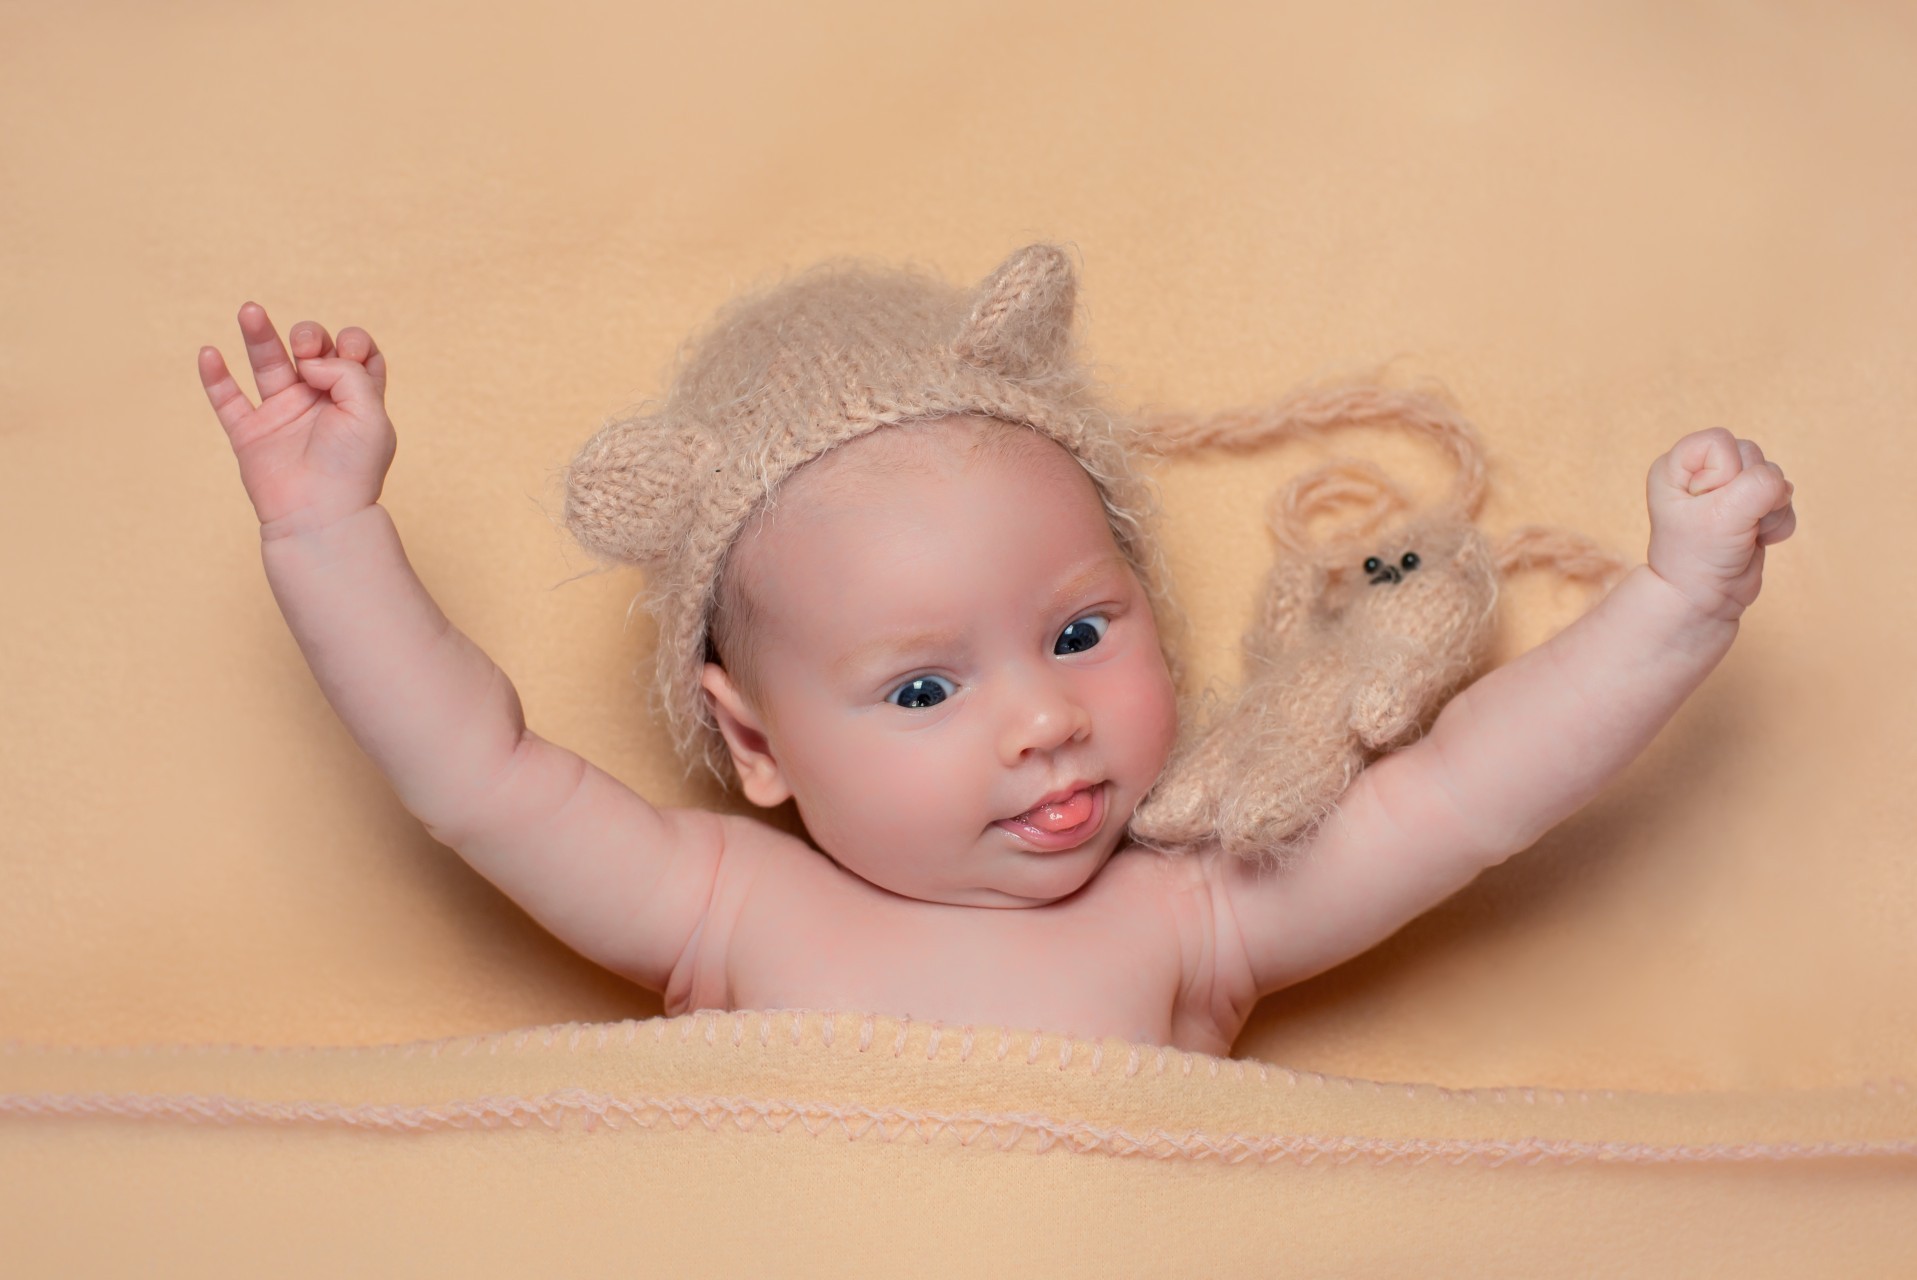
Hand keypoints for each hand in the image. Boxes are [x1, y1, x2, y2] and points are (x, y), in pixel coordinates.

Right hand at [198, 302, 395, 539]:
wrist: (320, 515)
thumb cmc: (353, 468)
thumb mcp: (371, 412)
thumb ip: (347, 372)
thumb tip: (310, 360)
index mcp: (356, 399)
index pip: (356, 353)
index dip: (354, 341)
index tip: (349, 351)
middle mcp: (320, 403)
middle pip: (311, 350)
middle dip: (309, 335)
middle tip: (308, 350)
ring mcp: (283, 417)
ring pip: (267, 364)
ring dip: (258, 335)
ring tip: (250, 310)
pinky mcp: (251, 435)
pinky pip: (228, 400)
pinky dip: (216, 377)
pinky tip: (210, 353)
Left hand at [1646, 427, 1796, 621]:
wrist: (1704, 601)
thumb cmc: (1696, 558)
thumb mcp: (1722, 517)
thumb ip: (1758, 487)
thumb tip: (1782, 483)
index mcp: (1676, 466)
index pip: (1719, 440)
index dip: (1724, 473)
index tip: (1707, 505)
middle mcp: (1701, 472)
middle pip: (1751, 454)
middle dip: (1751, 493)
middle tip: (1728, 523)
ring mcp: (1730, 489)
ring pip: (1774, 476)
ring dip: (1767, 510)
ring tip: (1741, 534)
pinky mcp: (1753, 506)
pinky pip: (1785, 498)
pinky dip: (1778, 523)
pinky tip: (1755, 540)